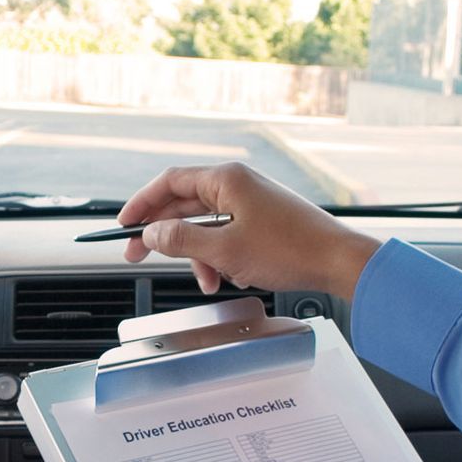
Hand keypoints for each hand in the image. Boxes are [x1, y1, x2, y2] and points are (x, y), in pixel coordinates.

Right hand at [118, 162, 379, 302]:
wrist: (338, 261)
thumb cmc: (290, 249)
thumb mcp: (225, 250)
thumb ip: (181, 241)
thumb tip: (151, 234)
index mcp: (226, 180)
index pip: (169, 183)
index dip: (141, 204)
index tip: (123, 226)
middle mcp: (237, 185)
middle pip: (184, 205)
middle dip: (165, 237)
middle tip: (138, 256)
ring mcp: (251, 203)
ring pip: (206, 227)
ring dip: (198, 256)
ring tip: (207, 281)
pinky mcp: (262, 222)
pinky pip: (227, 236)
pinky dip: (221, 257)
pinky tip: (233, 276)